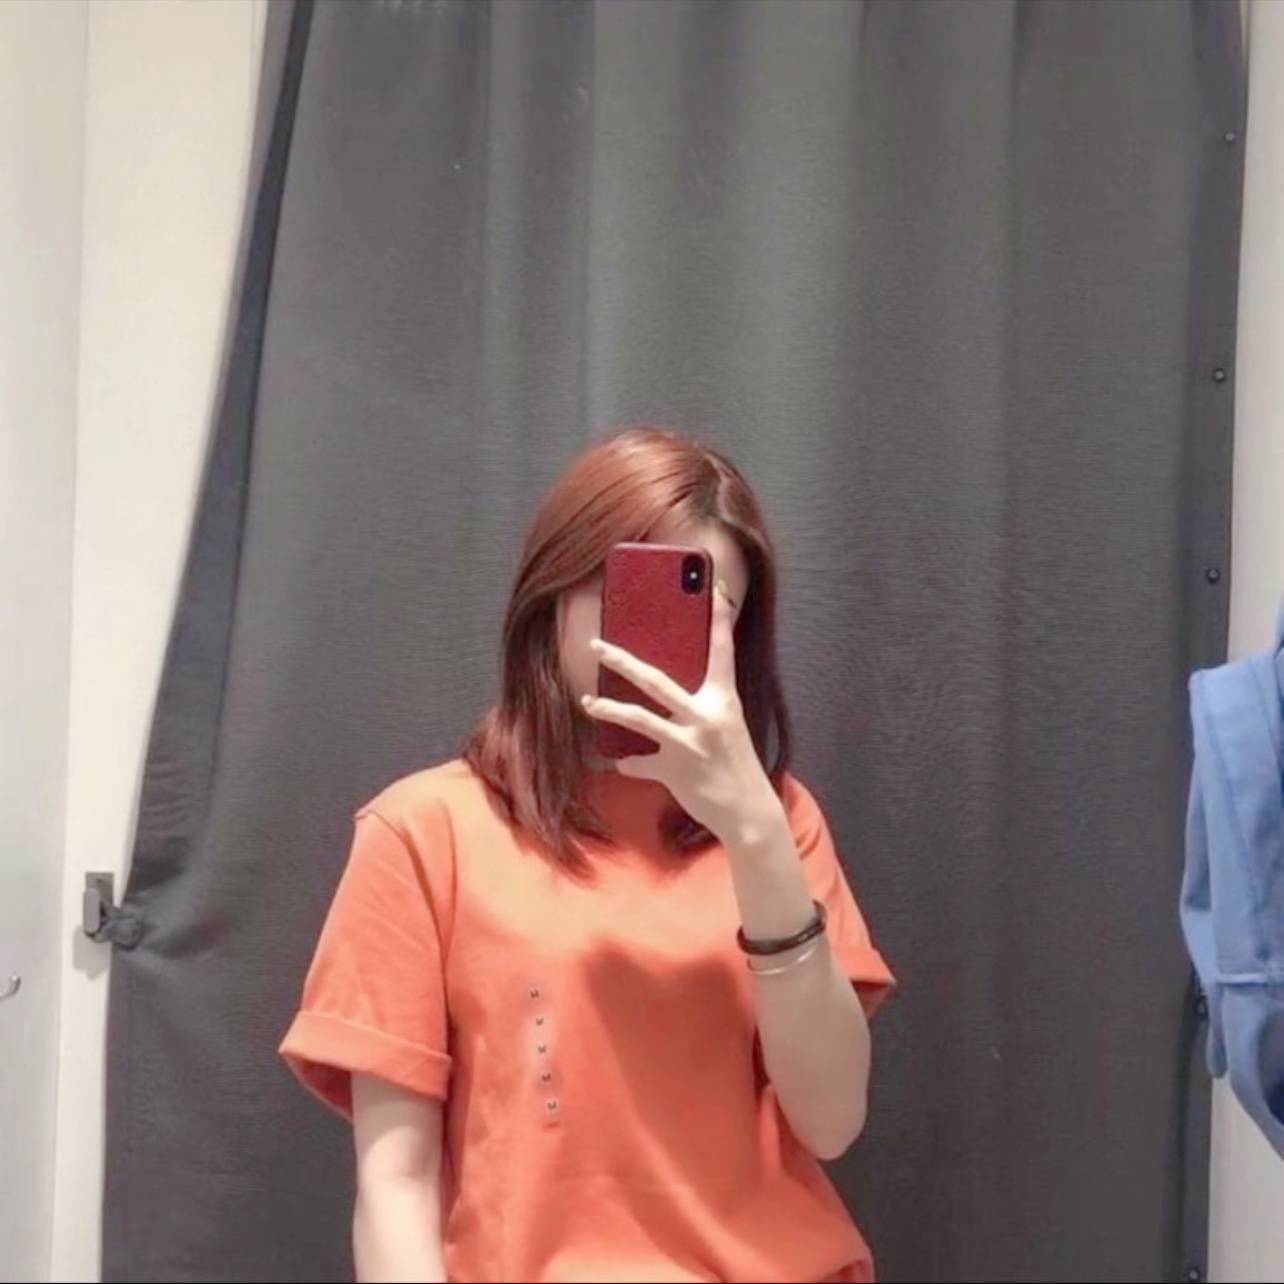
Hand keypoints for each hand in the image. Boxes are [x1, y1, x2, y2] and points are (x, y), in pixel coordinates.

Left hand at [581, 583, 782, 843]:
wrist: (747, 810)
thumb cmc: (734, 762)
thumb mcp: (728, 725)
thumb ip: (704, 703)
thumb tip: (670, 685)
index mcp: (725, 700)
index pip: (722, 651)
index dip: (719, 619)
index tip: (715, 588)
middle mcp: (707, 717)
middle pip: (657, 681)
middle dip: (623, 661)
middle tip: (597, 645)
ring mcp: (690, 744)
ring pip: (639, 719)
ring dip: (609, 710)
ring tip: (587, 703)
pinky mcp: (675, 770)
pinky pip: (639, 763)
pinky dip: (628, 762)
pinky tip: (621, 761)